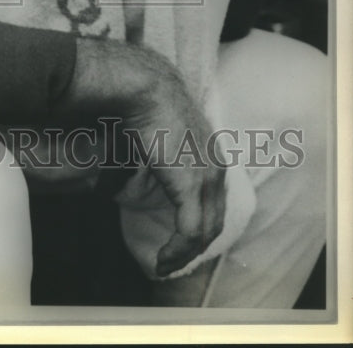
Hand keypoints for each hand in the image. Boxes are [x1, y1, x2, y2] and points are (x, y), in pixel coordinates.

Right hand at [52, 38, 226, 277]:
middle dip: (194, 244)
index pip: (213, 197)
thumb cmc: (142, 99)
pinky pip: (190, 231)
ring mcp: (207, 176)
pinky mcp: (191, 186)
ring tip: (165, 265)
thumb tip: (136, 159)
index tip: (179, 236)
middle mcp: (216, 165)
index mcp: (210, 150)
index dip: (198, 219)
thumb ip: (157, 148)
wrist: (143, 86)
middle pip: (214, 217)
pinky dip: (177, 251)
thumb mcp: (156, 129)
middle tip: (172, 260)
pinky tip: (163, 261)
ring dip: (184, 253)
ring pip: (205, 229)